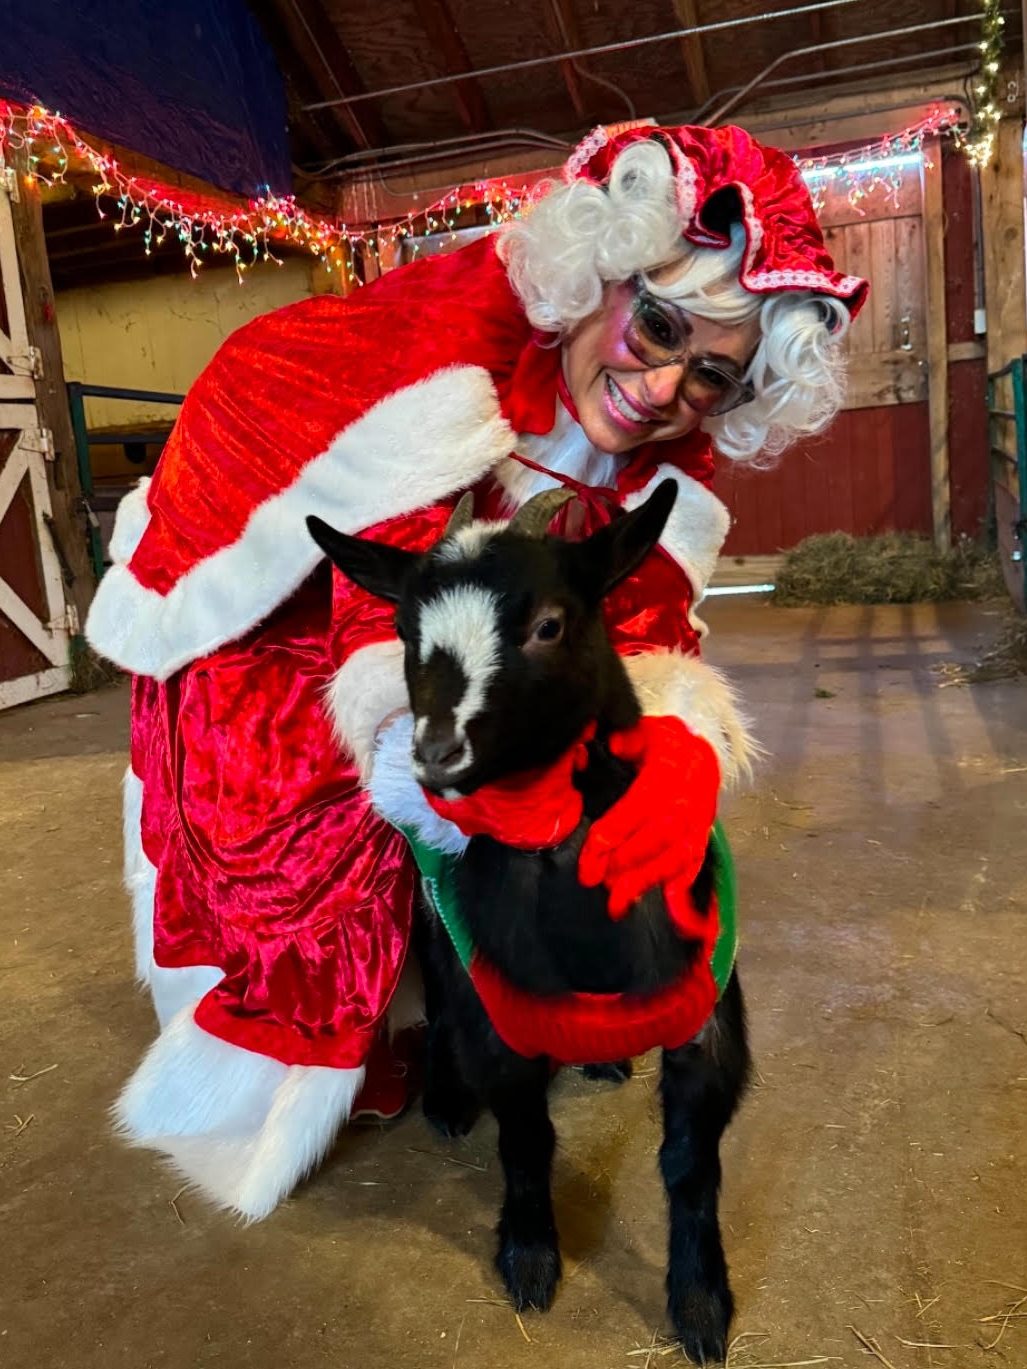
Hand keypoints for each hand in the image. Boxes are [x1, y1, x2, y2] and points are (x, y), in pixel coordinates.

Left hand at [578, 715, 719, 917]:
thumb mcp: (639, 728)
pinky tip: (662, 900)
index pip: (646, 800)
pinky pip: (696, 860)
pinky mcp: (705, 832)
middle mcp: (693, 791)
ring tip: (617, 901)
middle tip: (595, 879)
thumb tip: (612, 745)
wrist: (695, 746)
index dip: (620, 827)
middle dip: (628, 861)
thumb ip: (624, 738)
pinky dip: (680, 883)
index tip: (594, 849)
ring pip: (680, 854)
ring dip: (647, 879)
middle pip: (664, 834)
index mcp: (674, 762)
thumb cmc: (657, 740)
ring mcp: (703, 815)